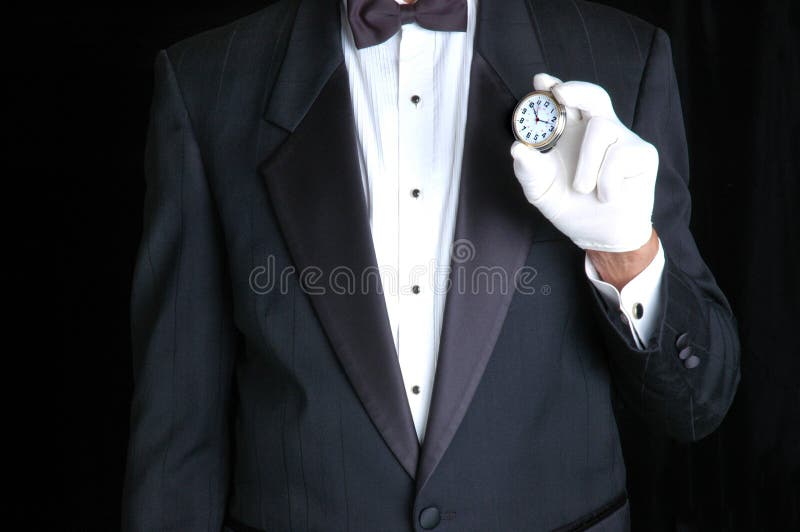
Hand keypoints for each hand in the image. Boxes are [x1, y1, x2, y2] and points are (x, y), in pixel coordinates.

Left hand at [511, 73, 658, 252]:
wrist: (599, 235)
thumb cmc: (571, 206)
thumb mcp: (541, 190)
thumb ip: (528, 169)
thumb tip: (517, 148)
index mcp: (571, 133)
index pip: (564, 102)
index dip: (552, 87)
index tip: (540, 81)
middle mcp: (597, 130)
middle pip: (593, 96)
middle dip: (576, 89)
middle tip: (558, 94)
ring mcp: (622, 140)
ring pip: (601, 127)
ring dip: (586, 163)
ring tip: (582, 188)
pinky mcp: (643, 154)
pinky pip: (619, 155)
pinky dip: (606, 180)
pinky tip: (606, 194)